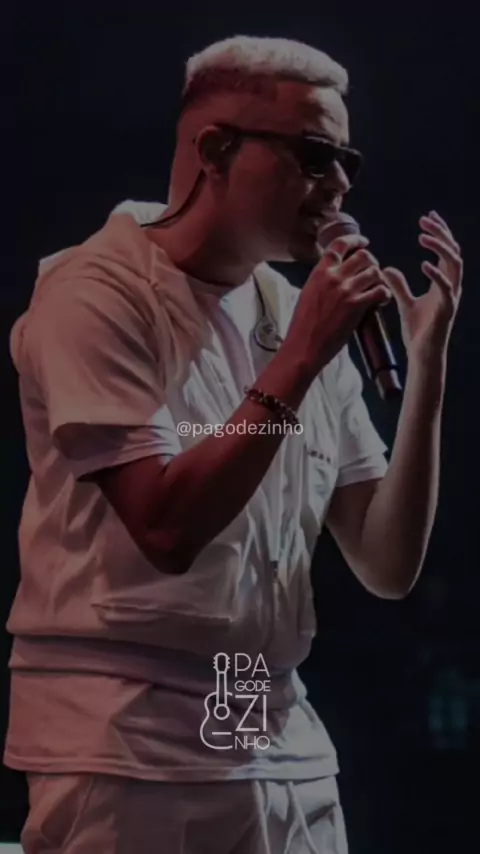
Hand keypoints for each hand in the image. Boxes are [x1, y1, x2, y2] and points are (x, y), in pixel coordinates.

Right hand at [287, 232, 390, 371]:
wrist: (303, 346)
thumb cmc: (302, 326)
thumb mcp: (307, 294)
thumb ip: (322, 281)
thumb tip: (335, 276)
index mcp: (319, 272)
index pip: (339, 245)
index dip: (355, 240)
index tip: (364, 242)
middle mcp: (334, 276)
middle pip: (363, 256)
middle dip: (371, 262)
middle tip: (372, 273)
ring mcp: (346, 290)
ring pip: (374, 271)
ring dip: (379, 279)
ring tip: (378, 289)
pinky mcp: (357, 306)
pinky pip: (380, 290)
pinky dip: (385, 294)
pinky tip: (382, 301)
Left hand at [382, 211, 462, 361]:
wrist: (422, 354)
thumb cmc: (418, 331)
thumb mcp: (404, 302)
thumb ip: (398, 285)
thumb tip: (386, 269)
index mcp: (443, 282)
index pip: (446, 250)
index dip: (440, 232)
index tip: (428, 217)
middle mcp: (451, 286)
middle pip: (453, 251)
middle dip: (442, 233)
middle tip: (426, 220)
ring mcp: (451, 297)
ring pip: (455, 264)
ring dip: (440, 248)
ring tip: (423, 237)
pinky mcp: (447, 310)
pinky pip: (446, 288)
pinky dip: (437, 275)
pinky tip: (424, 264)